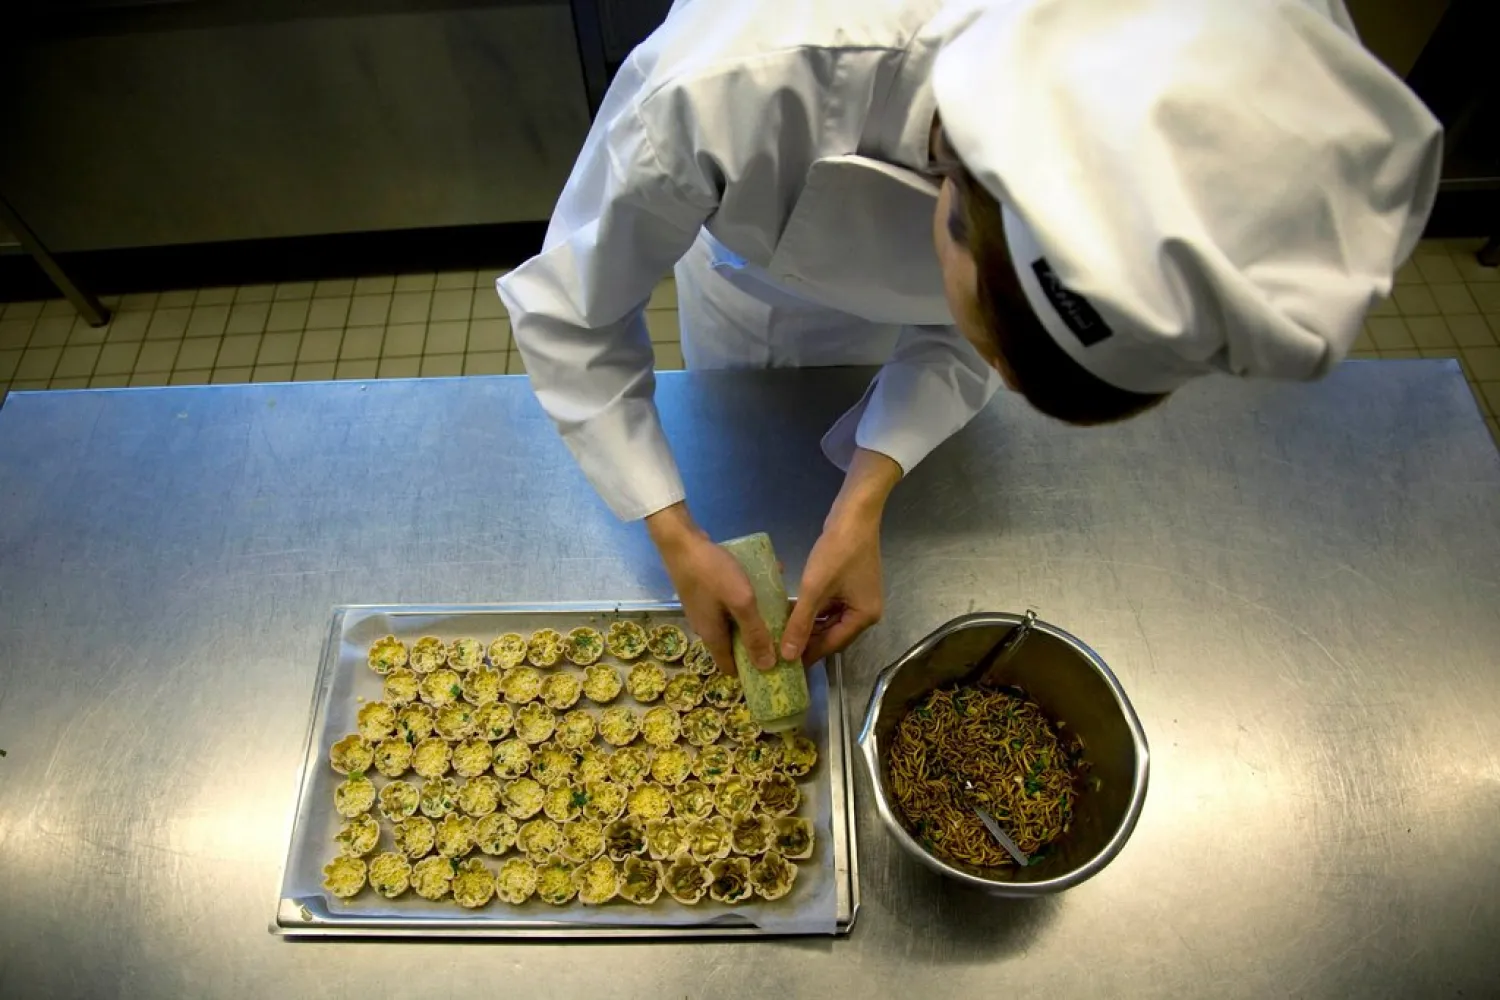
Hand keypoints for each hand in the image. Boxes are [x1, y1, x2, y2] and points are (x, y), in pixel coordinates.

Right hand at [646, 502, 775, 673]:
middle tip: (782, 636)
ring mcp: (703, 609)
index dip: (751, 671)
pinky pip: (728, 604)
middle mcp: (705, 627)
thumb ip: (755, 633)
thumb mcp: (741, 602)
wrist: (682, 541)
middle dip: (757, 643)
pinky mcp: (704, 593)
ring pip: (733, 623)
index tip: (775, 666)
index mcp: (712, 637)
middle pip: (734, 645)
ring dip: (753, 619)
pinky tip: (760, 586)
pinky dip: (744, 601)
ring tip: (776, 610)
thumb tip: (767, 667)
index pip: (731, 668)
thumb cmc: (712, 573)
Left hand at [781, 448, 901, 663]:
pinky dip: (812, 610)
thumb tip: (788, 656)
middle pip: (832, 634)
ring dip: (807, 625)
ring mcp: (859, 598)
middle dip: (806, 641)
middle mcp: (866, 612)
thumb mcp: (815, 589)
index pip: (833, 645)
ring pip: (829, 620)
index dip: (808, 654)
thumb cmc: (837, 552)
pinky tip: (792, 611)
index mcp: (864, 617)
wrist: (853, 515)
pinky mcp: (850, 585)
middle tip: (779, 652)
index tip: (786, 666)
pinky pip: (830, 606)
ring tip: (781, 634)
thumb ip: (800, 623)